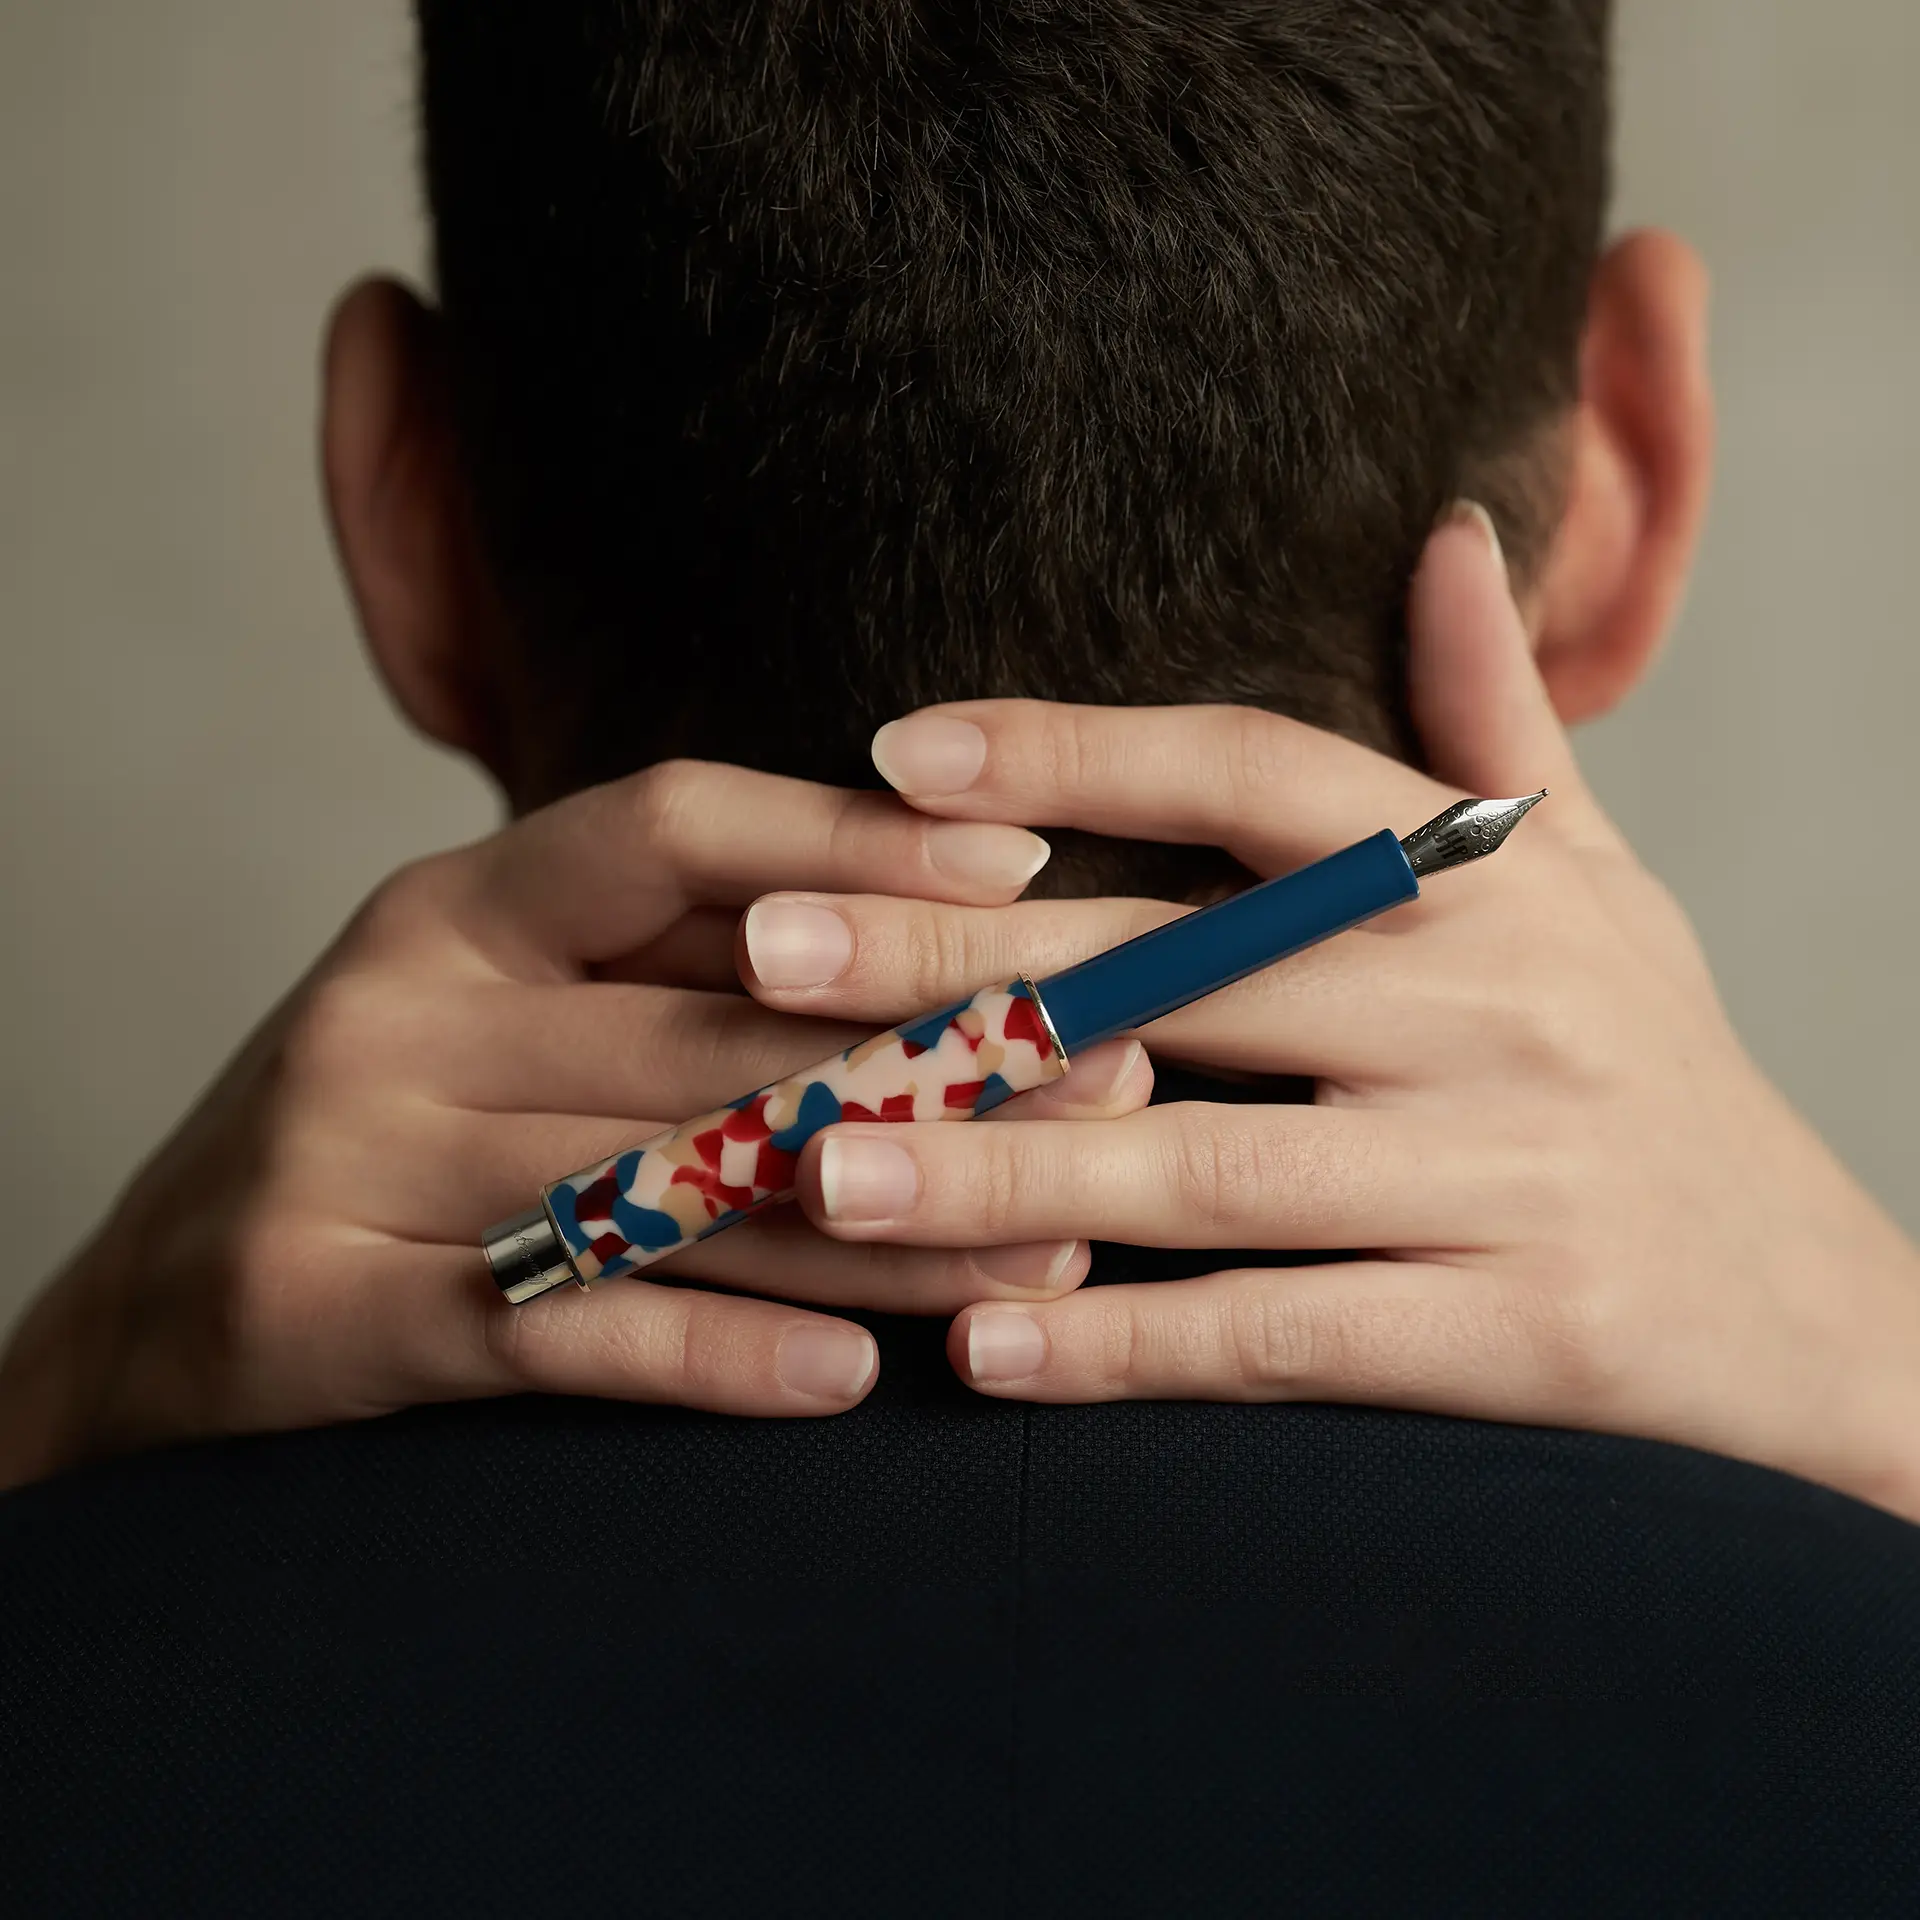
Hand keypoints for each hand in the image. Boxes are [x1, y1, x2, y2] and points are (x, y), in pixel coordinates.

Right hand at [0, 763, 1149, 1485]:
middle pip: (708, 1023)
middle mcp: (400, 1007)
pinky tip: (851, 1380)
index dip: (851, 842)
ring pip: (667, 1185)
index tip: (1025, 872)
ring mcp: (351, 1160)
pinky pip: (563, 1332)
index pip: (670, 828)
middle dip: (928, 1060)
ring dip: (877, 1225)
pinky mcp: (329, 1314)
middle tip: (1111, 1083)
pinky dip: (717, 1352)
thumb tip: (929, 922)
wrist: (162, 1301)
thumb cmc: (400, 1127)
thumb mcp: (505, 1006)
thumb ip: (671, 965)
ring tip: (1046, 1249)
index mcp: (459, 905)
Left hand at [737, 513, 1919, 1519]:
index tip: (892, 755)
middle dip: (964, 966)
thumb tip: (1452, 530)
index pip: (1255, 774)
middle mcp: (1494, 1006)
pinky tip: (981, 1346)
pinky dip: (1127, 1345)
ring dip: (1003, 1174)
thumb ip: (1498, 719)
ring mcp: (1505, 1174)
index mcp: (1486, 879)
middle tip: (761, 961)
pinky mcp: (1512, 1337)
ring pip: (1209, 1166)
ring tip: (823, 1173)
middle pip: (1183, 970)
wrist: (1813, 1309)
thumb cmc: (1653, 1066)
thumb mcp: (1598, 883)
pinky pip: (1281, 1337)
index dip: (1072, 752)